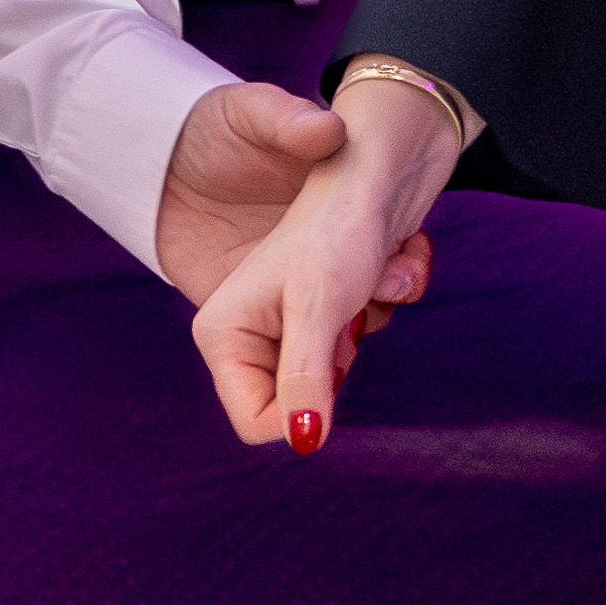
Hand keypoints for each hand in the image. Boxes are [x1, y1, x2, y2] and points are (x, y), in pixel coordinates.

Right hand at [189, 69, 465, 447]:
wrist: (382, 163)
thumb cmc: (339, 227)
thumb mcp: (318, 310)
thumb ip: (304, 380)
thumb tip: (304, 441)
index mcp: (223, 331)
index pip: (255, 419)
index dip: (301, 412)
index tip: (332, 372)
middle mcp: (250, 329)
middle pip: (302, 399)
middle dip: (339, 361)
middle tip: (345, 315)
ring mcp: (293, 318)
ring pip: (341, 369)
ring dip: (368, 323)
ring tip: (365, 276)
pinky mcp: (331, 304)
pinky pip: (364, 335)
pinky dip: (382, 303)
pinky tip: (380, 266)